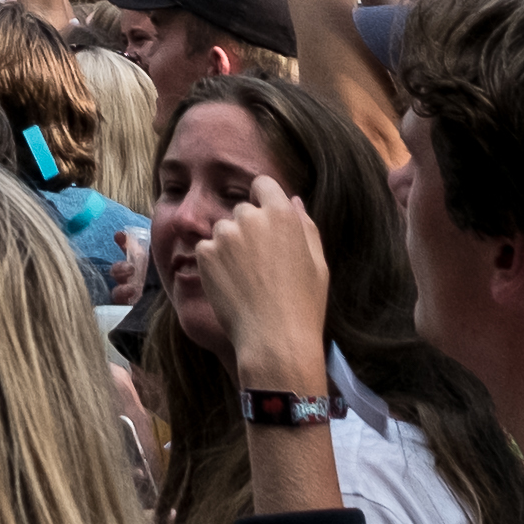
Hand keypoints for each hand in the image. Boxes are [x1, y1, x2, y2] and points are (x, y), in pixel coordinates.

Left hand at [194, 174, 334, 391]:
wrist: (275, 340)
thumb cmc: (303, 305)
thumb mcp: (317, 264)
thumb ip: (305, 226)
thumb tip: (293, 200)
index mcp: (282, 214)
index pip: (262, 184)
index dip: (263, 200)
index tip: (265, 221)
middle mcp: (250, 217)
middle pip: (242, 211)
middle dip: (247, 229)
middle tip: (259, 264)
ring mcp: (225, 235)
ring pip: (223, 231)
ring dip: (229, 246)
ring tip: (246, 279)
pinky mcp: (205, 254)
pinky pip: (206, 250)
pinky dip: (214, 264)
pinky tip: (231, 286)